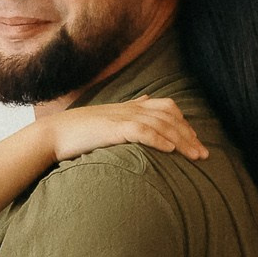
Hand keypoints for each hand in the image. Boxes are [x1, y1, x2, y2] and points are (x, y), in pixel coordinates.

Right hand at [45, 98, 206, 162]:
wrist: (53, 134)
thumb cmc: (79, 131)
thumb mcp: (108, 119)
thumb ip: (129, 111)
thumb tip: (146, 100)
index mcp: (129, 107)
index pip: (165, 107)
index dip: (183, 122)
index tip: (195, 139)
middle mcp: (129, 109)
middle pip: (169, 116)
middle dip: (189, 135)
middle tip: (204, 154)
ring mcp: (121, 117)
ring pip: (160, 124)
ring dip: (181, 140)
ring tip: (195, 156)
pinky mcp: (112, 129)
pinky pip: (141, 131)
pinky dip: (158, 139)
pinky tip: (170, 150)